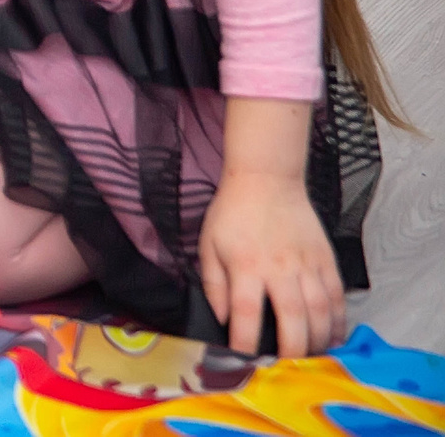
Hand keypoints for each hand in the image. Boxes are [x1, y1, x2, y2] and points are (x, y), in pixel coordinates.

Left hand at [200, 168, 345, 356]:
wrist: (266, 179)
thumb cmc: (232, 213)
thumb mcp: (209, 245)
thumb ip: (214, 285)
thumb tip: (223, 319)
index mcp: (246, 265)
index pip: (248, 312)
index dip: (246, 341)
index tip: (244, 359)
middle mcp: (280, 268)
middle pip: (293, 317)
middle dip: (291, 349)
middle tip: (287, 368)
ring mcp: (307, 264)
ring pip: (321, 311)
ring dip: (318, 339)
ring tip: (310, 357)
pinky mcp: (326, 259)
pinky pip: (337, 296)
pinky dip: (338, 319)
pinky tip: (333, 335)